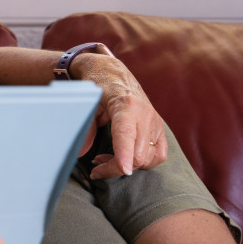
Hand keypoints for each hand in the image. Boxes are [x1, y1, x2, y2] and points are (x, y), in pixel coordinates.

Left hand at [70, 53, 167, 178]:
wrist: (113, 72)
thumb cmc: (96, 87)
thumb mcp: (86, 104)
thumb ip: (84, 128)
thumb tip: (82, 153)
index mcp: (125, 105)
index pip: (126, 134)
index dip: (125, 155)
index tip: (125, 170)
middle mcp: (145, 114)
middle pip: (137, 154)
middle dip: (115, 168)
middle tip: (96, 168)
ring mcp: (155, 122)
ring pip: (148, 159)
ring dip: (126, 166)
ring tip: (106, 160)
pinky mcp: (159, 128)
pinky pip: (159, 155)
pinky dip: (143, 163)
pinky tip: (126, 158)